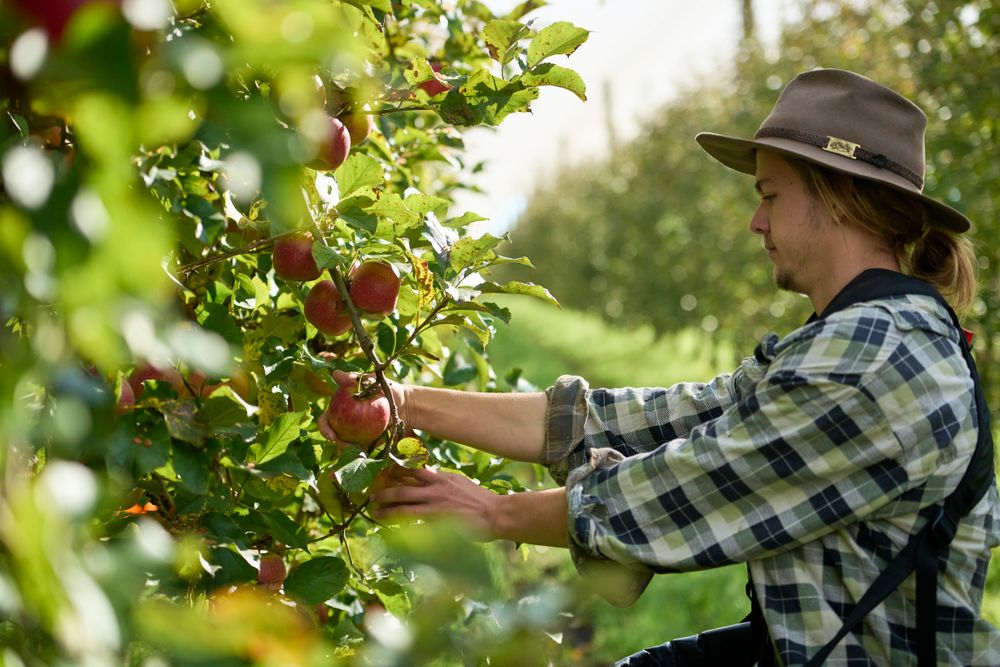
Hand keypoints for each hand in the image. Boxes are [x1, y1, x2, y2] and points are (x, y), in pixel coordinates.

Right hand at [316, 370, 408, 446]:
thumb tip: (335, 374)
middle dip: (333, 442)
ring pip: (345, 446)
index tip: (331, 434)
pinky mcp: (367, 443)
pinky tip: (365, 455)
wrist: (407, 405)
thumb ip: (356, 379)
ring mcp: (355, 435)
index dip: (324, 427)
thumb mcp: (374, 381)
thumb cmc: (388, 390)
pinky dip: (361, 454)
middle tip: (341, 444)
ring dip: (346, 450)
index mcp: (341, 409)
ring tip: (356, 450)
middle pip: (331, 435)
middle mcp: (344, 423)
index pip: (326, 419)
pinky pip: (361, 451)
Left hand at [371, 466, 502, 540]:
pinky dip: (397, 518)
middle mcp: (436, 484)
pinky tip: (388, 523)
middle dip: (387, 486)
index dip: (400, 471)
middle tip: (374, 492)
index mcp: (443, 476)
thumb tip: (432, 482)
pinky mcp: (434, 514)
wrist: (496, 514)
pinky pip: (409, 515)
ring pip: (402, 498)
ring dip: (386, 503)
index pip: (416, 470)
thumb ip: (446, 484)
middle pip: (404, 481)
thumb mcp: (462, 485)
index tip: (388, 473)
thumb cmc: (484, 504)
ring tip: (374, 509)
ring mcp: (434, 499)